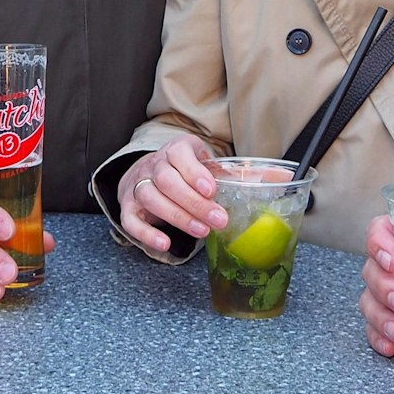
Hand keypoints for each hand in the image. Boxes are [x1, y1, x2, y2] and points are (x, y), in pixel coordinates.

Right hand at [118, 134, 225, 251]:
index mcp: (175, 149)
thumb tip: (265, 179)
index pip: (180, 155)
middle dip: (194, 202)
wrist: (149, 172)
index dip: (195, 173)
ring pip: (151, 198)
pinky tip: (165, 244)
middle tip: (218, 219)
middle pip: (167, 181)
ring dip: (178, 217)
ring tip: (202, 231)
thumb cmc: (184, 170)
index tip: (211, 190)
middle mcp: (154, 164)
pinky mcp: (128, 206)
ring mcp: (138, 184)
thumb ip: (227, 172)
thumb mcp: (204, 163)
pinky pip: (130, 220)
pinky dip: (146, 233)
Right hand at [360, 221, 393, 356]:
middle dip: (384, 288)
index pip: (380, 230)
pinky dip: (380, 337)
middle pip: (372, 270)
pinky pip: (377, 328)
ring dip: (381, 317)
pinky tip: (391, 347)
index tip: (393, 260)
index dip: (378, 243)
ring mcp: (393, 292)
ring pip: (370, 301)